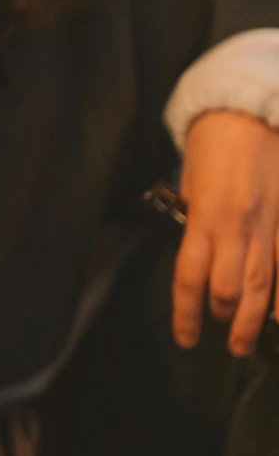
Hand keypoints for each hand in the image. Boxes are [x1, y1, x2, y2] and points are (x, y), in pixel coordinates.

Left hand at [173, 110, 278, 356]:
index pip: (189, 278)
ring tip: (248, 343)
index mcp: (204, 216)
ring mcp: (270, 226)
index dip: (187, 314)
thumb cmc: (215, 144)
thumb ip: (195, 222)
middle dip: (223, 317)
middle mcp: (237, 227)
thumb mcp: (191, 183)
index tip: (186, 337)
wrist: (250, 112)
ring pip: (262, 286)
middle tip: (224, 335)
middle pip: (228, 289)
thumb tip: (198, 258)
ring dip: (253, 320)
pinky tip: (278, 317)